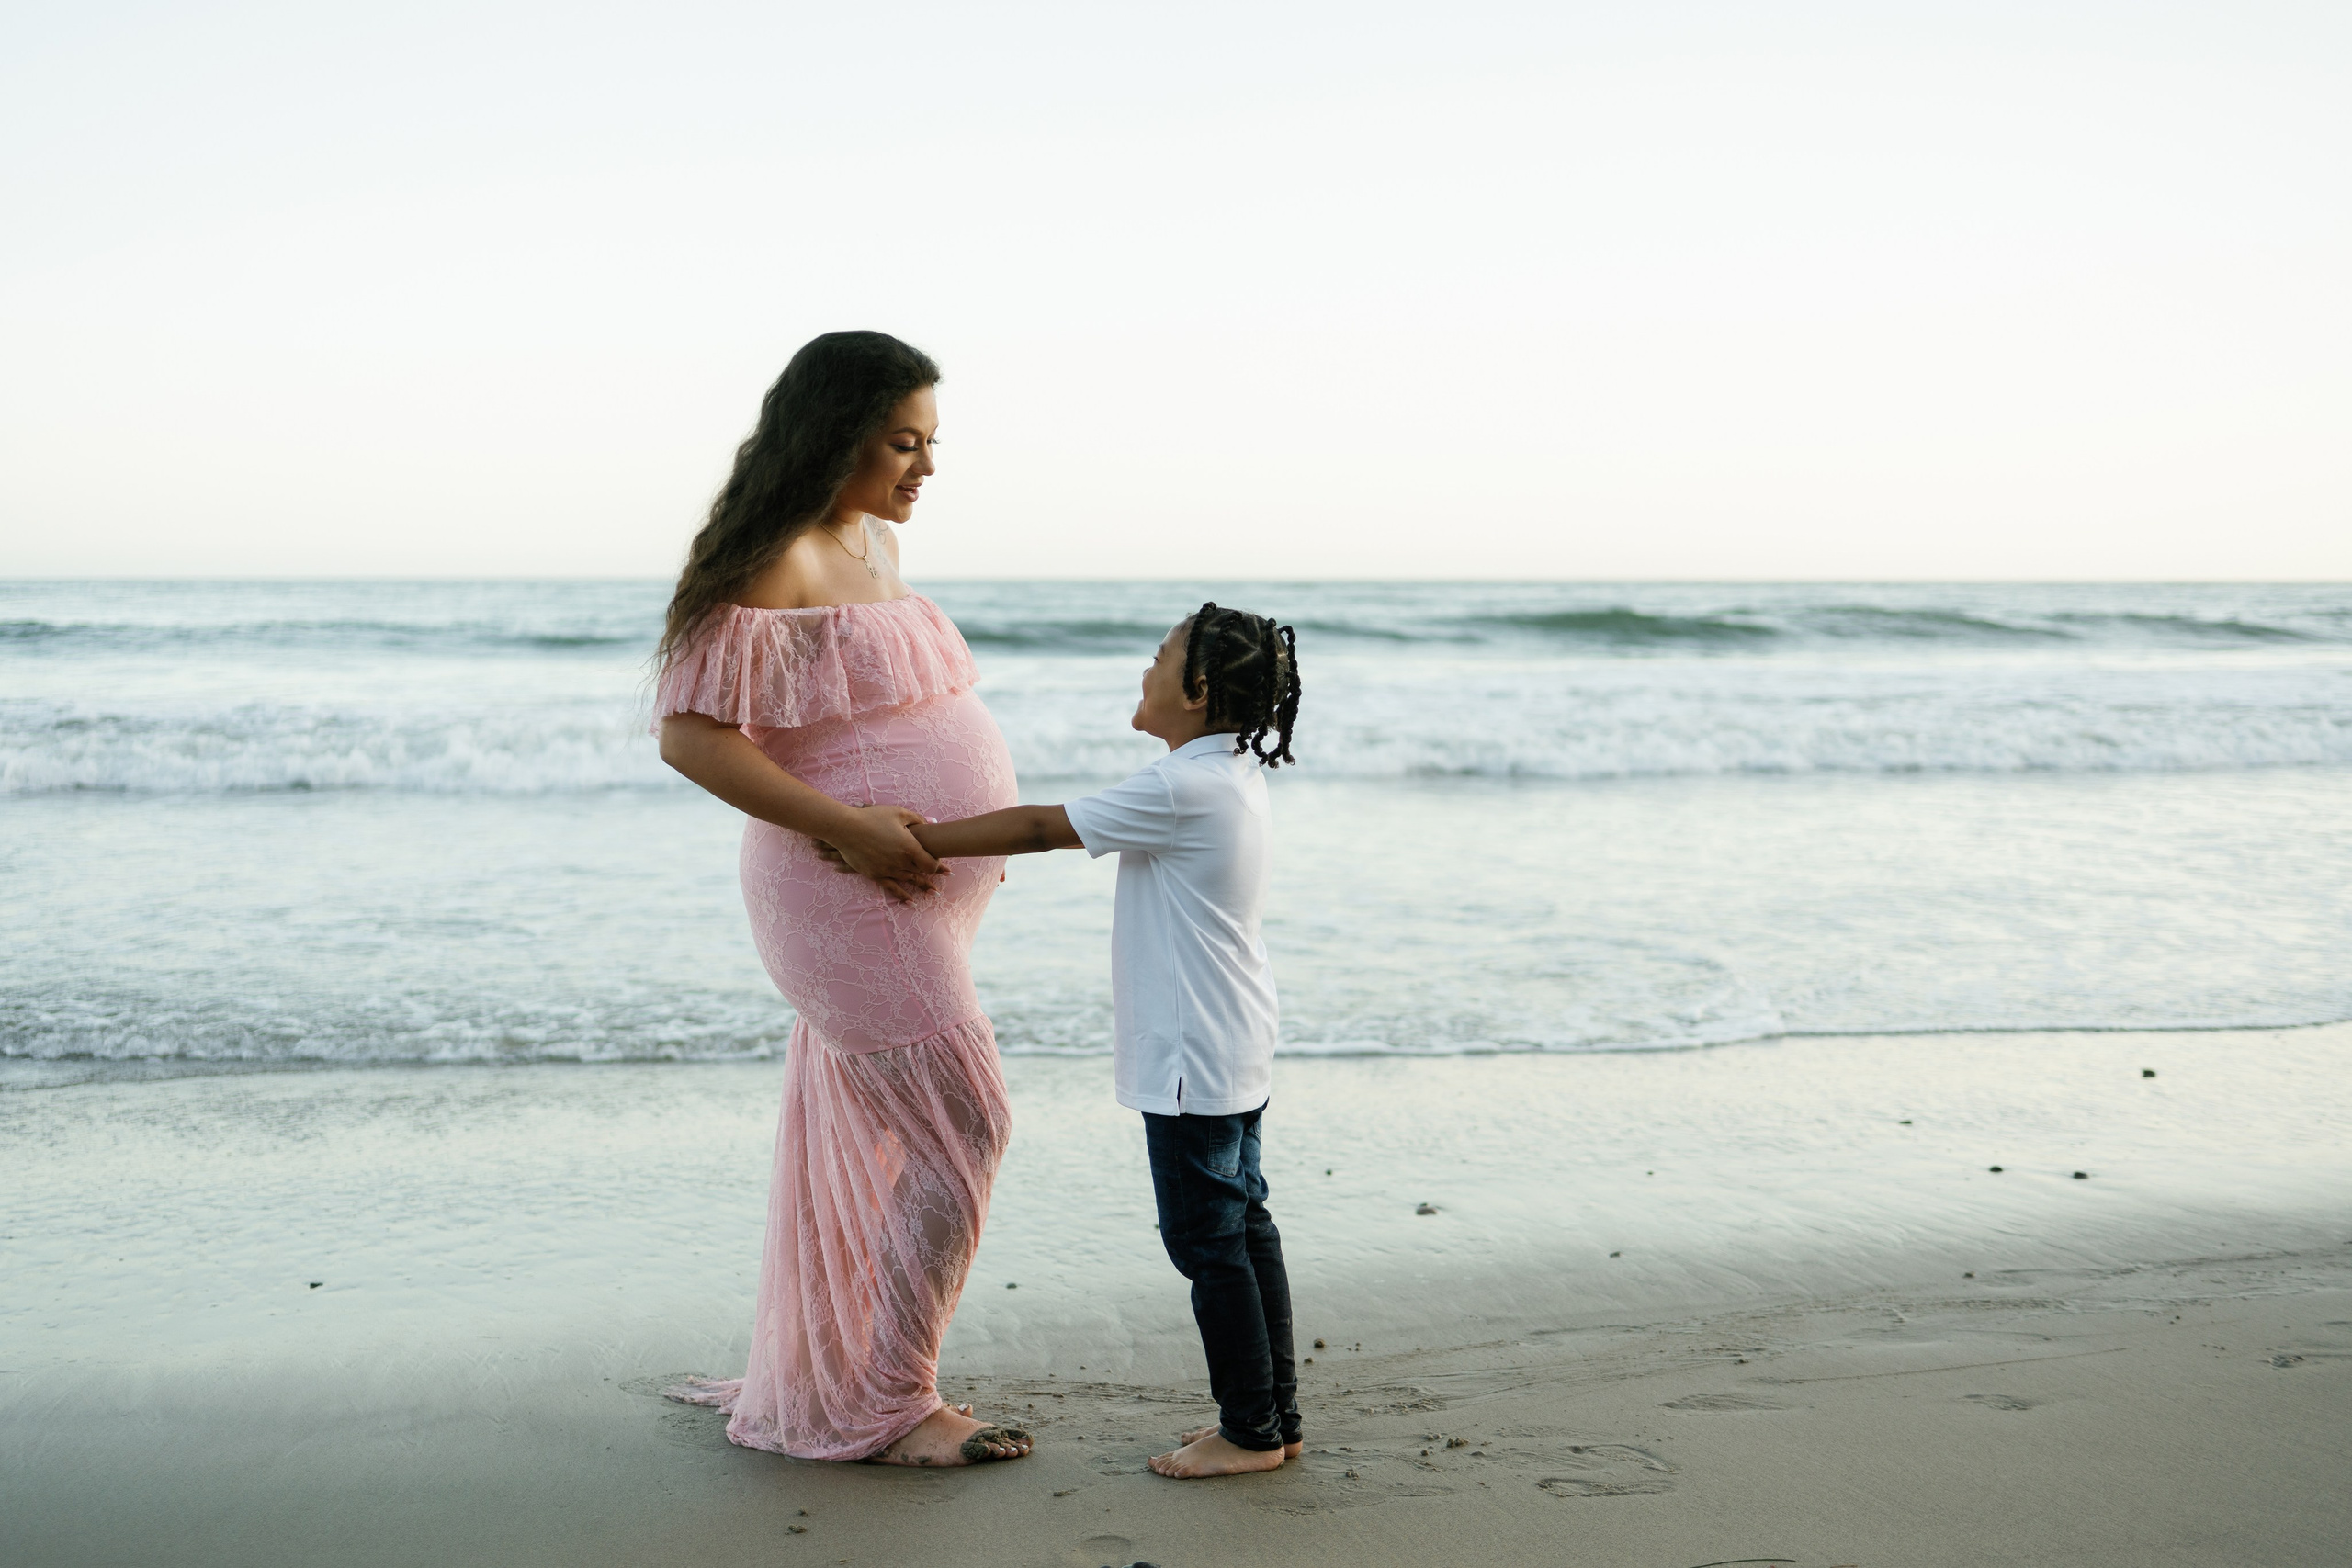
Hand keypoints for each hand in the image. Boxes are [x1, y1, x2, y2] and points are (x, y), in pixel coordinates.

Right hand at [819, 804, 942, 902]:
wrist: (846, 828)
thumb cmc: (873, 817)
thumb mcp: (898, 813)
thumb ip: (917, 819)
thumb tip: (931, 822)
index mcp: (909, 847)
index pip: (930, 863)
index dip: (939, 865)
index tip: (944, 867)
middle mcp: (901, 862)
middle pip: (922, 873)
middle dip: (935, 876)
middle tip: (948, 879)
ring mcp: (888, 870)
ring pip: (909, 881)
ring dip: (922, 887)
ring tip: (934, 893)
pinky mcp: (875, 875)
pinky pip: (892, 889)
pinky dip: (903, 896)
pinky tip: (911, 902)